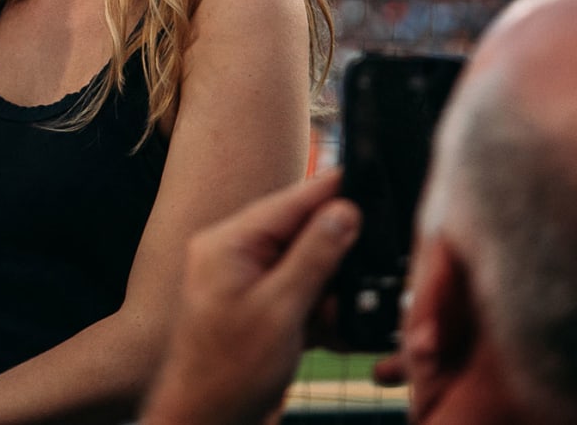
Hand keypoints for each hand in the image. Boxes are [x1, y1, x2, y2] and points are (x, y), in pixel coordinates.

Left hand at [142, 172, 360, 424]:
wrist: (207, 420)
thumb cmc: (227, 370)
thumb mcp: (280, 309)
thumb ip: (314, 257)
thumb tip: (343, 211)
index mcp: (229, 243)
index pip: (290, 202)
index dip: (332, 192)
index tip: (370, 177)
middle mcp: (236, 256)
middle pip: (304, 234)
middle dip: (338, 256)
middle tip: (368, 271)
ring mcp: (248, 284)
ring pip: (310, 269)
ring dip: (333, 292)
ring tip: (343, 316)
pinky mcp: (262, 312)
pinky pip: (303, 297)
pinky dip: (324, 315)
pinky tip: (336, 333)